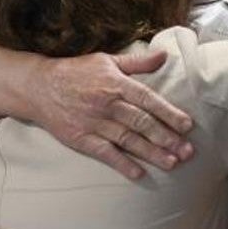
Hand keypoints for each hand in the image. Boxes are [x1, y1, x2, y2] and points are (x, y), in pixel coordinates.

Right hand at [33, 50, 193, 179]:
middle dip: (166, 138)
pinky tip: (139, 173)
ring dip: (152, 153)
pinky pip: (105, 153)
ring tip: (172, 163)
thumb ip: (138, 62)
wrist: (39, 87)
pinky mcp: (82, 139)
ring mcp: (95, 123)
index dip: (169, 113)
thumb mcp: (107, 60)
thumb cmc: (77, 72)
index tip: (187, 126)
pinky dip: (122, 164)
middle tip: (187, 151)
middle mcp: (108, 104)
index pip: (148, 100)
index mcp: (116, 84)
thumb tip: (164, 55)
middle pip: (142, 123)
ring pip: (128, 140)